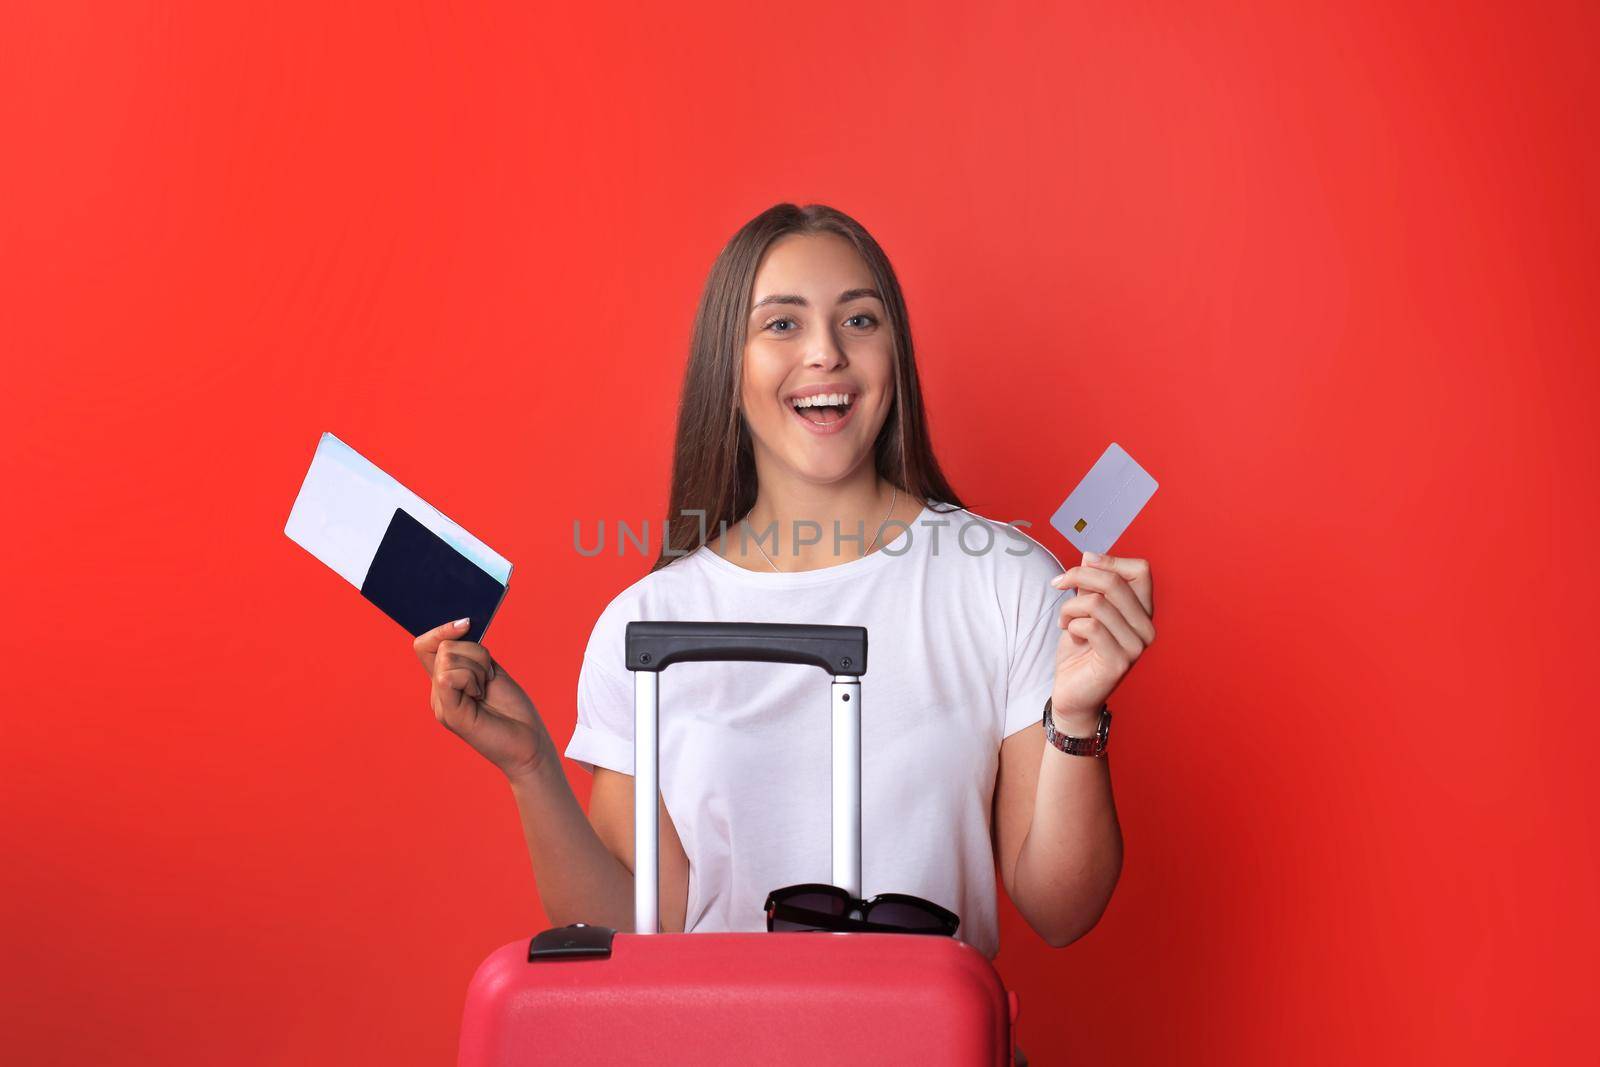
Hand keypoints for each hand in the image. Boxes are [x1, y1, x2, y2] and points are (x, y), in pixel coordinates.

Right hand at [413, 618, 549, 781]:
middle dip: (475, 653)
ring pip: (447, 658)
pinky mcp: (449, 713)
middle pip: (442, 647)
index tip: (466, 624)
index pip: (424, 646)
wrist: (529, 742)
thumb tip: (461, 626)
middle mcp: (438, 692)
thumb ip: (472, 653)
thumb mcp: (491, 670)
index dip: (441, 630)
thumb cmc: (513, 710)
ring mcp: (441, 703)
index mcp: (446, 680)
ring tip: (486, 689)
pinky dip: (472, 679)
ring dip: (477, 667)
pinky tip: (481, 696)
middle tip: (489, 678)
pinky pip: (449, 676)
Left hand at [1048, 552, 1156, 728]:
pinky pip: (1090, 626)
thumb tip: (1090, 556)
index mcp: (1143, 612)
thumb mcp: (1084, 610)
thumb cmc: (1079, 651)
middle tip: (1058, 583)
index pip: (1140, 570)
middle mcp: (1146, 628)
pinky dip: (1072, 625)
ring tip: (1064, 620)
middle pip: (1115, 582)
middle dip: (1079, 576)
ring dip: (1070, 607)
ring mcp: (1136, 646)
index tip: (1082, 564)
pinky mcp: (1119, 662)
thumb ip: (1091, 586)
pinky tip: (1070, 634)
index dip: (1109, 560)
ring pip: (1097, 603)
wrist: (1072, 693)